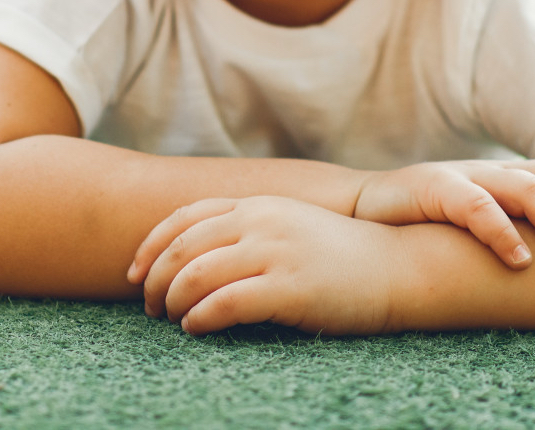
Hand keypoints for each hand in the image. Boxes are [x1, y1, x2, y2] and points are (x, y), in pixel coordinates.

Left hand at [126, 196, 401, 335]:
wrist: (398, 268)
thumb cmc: (341, 257)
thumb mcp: (291, 227)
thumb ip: (250, 230)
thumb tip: (199, 258)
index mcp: (259, 204)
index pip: (185, 217)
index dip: (151, 246)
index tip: (135, 274)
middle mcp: (262, 221)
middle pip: (183, 247)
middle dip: (156, 280)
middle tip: (150, 307)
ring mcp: (276, 252)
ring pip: (196, 275)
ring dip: (174, 302)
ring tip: (174, 320)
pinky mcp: (289, 287)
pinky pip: (225, 304)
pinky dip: (200, 319)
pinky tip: (196, 330)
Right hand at [351, 154, 534, 270]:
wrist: (361, 211)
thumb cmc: (429, 224)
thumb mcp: (483, 221)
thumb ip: (521, 226)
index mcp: (511, 176)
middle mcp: (495, 171)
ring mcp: (465, 176)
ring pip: (526, 188)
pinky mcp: (432, 189)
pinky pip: (474, 207)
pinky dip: (500, 232)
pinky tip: (520, 260)